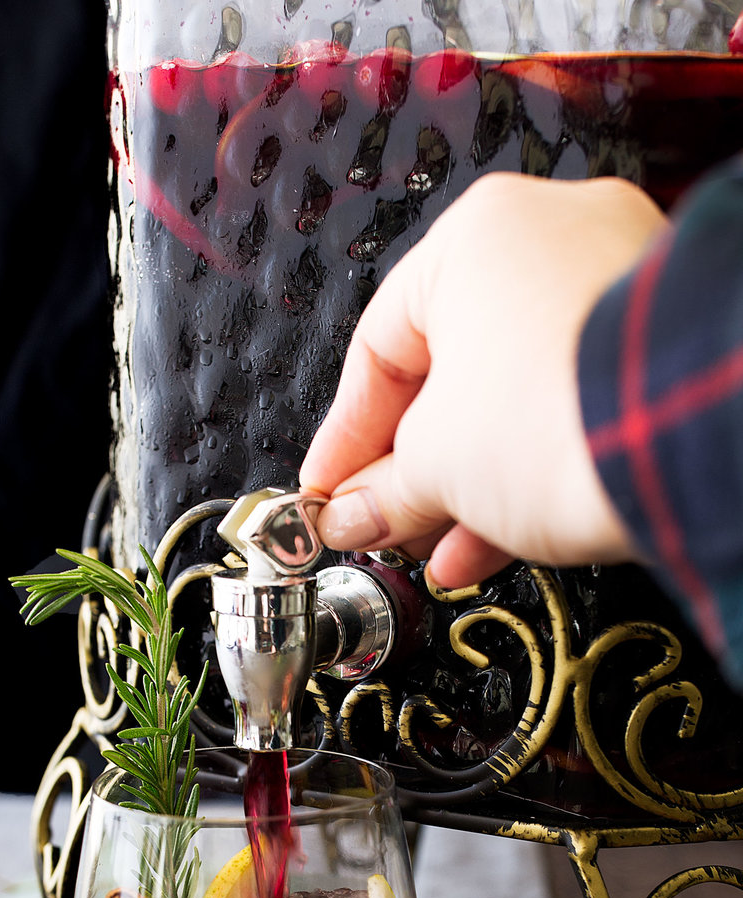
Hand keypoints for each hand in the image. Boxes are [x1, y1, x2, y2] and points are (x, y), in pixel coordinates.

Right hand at [299, 174, 667, 586]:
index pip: (379, 348)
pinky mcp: (655, 350)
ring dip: (468, 484)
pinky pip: (569, 408)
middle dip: (413, 469)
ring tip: (441, 547)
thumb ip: (382, 490)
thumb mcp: (434, 464)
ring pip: (513, 397)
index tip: (330, 493)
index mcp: (475, 237)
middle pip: (450, 375)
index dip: (345, 438)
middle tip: (386, 526)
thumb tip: (354, 514)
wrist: (680, 441)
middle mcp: (550, 240)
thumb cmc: (554, 416)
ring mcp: (613, 288)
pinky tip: (495, 538)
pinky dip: (529, 469)